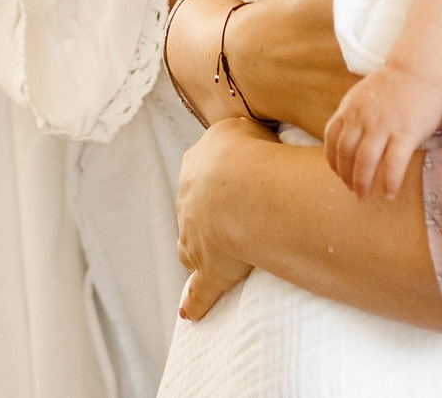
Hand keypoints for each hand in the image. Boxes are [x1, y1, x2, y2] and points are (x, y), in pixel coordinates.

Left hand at [175, 115, 272, 319]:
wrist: (243, 187)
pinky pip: (199, 290)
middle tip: (228, 219)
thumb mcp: (244, 128)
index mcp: (197, 166)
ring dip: (198, 251)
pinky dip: (194, 302)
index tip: (231, 185)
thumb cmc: (250, 153)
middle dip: (206, 215)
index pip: (202, 174)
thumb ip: (244, 133)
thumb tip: (253, 134)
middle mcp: (188, 201)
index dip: (217, 180)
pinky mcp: (208, 269)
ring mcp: (195, 237)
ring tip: (213, 257)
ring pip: (191, 246)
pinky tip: (190, 313)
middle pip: (193, 211)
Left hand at [323, 64, 441, 201]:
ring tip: (364, 196)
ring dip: (362, 183)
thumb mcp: (363, 95)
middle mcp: (362, 118)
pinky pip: (394, 164)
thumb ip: (354, 117)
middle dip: (346, 176)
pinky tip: (390, 193)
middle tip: (352, 190)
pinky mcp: (405, 133)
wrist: (421, 72)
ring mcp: (383, 126)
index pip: (331, 139)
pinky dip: (390, 182)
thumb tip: (348, 141)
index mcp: (349, 108)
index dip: (332, 160)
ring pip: (365, 162)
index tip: (337, 173)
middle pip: (346, 154)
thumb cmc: (395, 86)